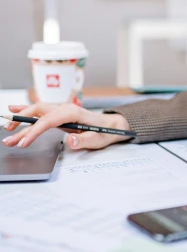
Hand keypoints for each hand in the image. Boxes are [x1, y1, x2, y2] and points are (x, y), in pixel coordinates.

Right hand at [2, 103, 131, 150]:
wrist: (111, 125)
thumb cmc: (105, 132)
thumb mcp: (98, 139)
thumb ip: (84, 140)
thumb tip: (70, 139)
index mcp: (72, 113)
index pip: (48, 120)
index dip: (34, 131)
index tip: (23, 143)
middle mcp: (64, 108)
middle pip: (38, 112)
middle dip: (21, 122)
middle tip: (8, 135)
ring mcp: (61, 110)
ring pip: (36, 111)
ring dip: (20, 118)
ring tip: (6, 129)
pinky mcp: (59, 115)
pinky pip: (40, 112)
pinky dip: (26, 112)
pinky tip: (14, 110)